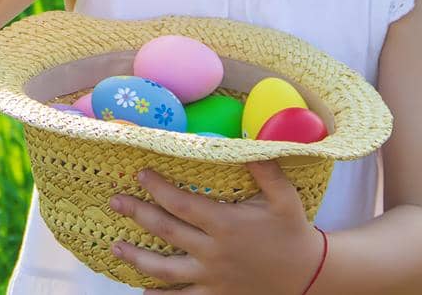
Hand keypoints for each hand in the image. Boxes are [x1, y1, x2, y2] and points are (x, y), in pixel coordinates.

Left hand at [108, 161, 325, 293]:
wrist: (307, 276)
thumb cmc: (293, 231)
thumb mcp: (285, 197)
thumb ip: (265, 169)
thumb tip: (245, 141)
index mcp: (226, 224)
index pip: (182, 204)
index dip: (158, 189)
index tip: (140, 174)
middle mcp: (214, 252)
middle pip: (166, 232)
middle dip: (136, 215)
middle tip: (114, 201)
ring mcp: (212, 277)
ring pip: (165, 271)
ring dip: (136, 258)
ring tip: (115, 246)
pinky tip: (143, 290)